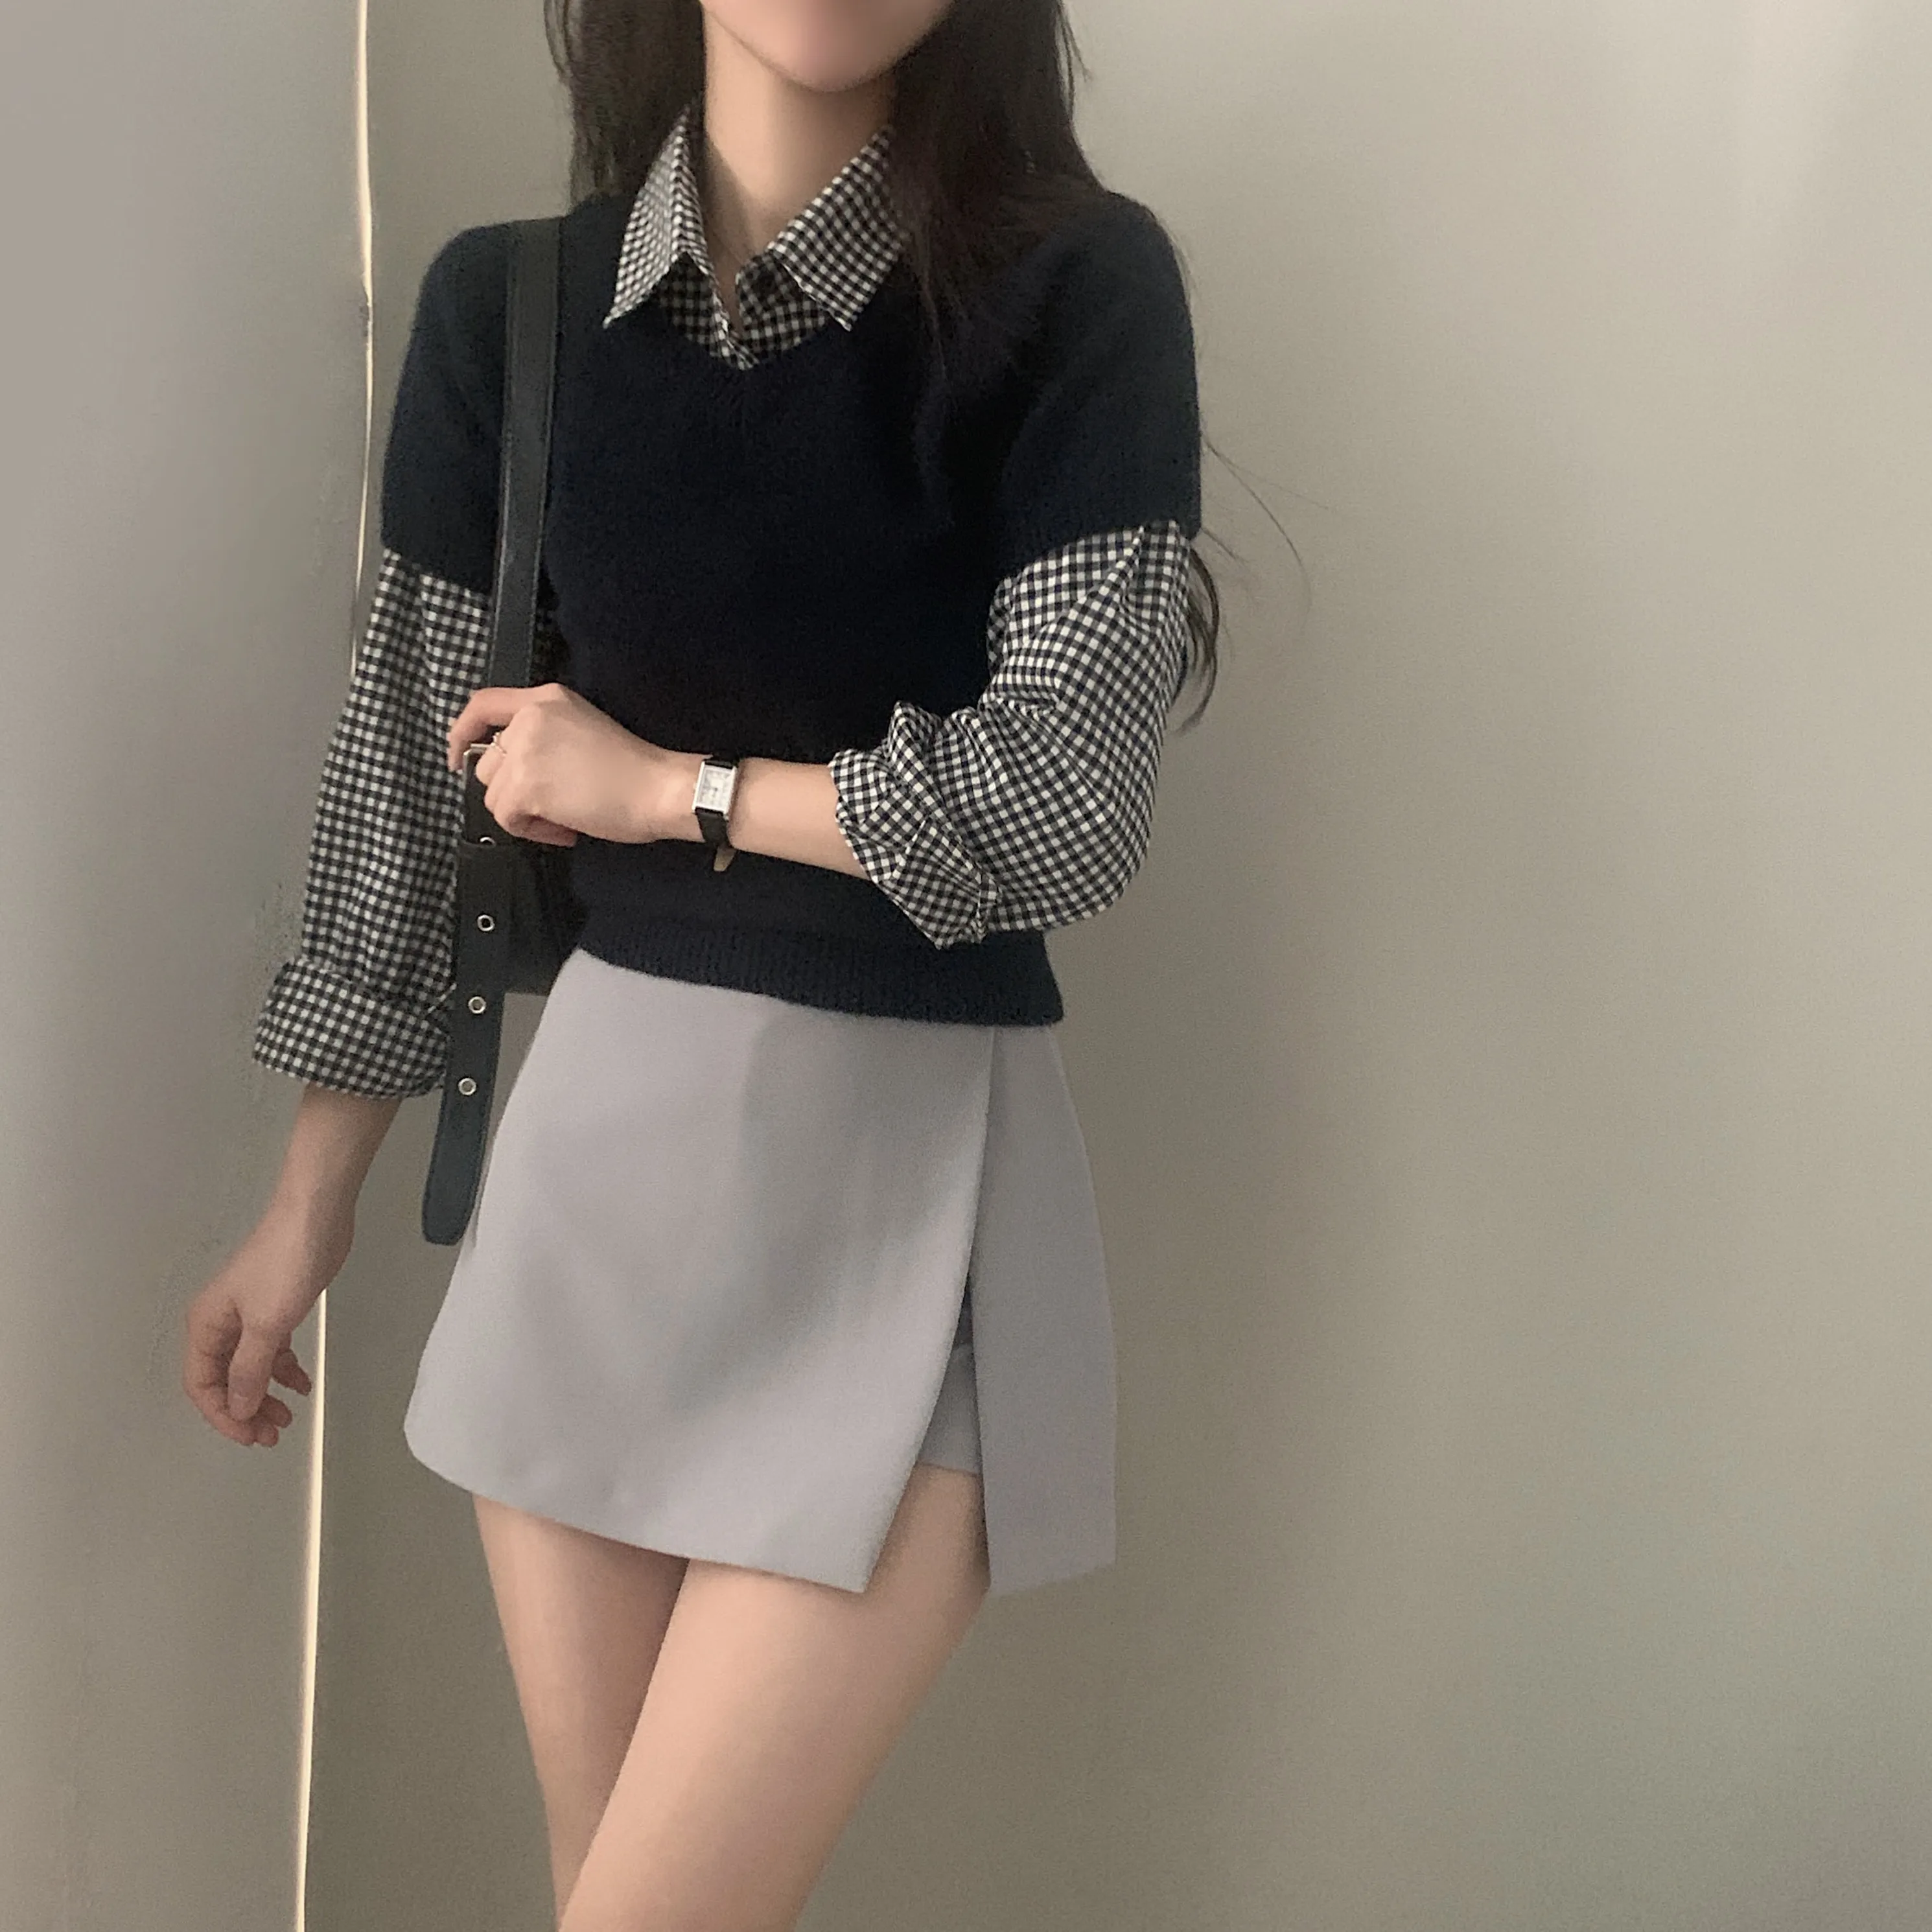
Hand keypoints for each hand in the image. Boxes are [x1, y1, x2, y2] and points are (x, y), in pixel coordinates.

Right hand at [181, 1200, 347, 1447]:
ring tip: (287, 1417)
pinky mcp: (276, 1308)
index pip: (202, 1384)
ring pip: (249, 1368)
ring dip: (265, 1394)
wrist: (315, 1217)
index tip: (250, 1435)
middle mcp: (221, 1323)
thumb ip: (250, 1369)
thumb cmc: (285, 1264)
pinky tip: (302, 1383)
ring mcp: (249, 1316)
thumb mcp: (266, 1324)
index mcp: (207, 1326)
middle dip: (246, 1410)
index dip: (223, 1415)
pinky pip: (271, 1350)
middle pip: (225, 1381)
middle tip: (273, 1433)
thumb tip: (238, 1408)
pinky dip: (284, 1370)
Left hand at [446, 684, 677, 845]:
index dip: (461, 732)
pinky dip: (532, 831)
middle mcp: (531, 718)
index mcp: (546, 699)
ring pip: (493, 793)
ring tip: (563, 814)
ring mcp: (526, 750)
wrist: (659, 788)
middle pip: (487, 763)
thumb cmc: (634, 770)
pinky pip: (506, 817)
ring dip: (524, 813)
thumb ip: (542, 733)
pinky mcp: (527, 784)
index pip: (483, 704)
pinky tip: (564, 826)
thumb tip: (509, 766)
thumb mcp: (583, 728)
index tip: (457, 755)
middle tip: (552, 802)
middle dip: (513, 790)